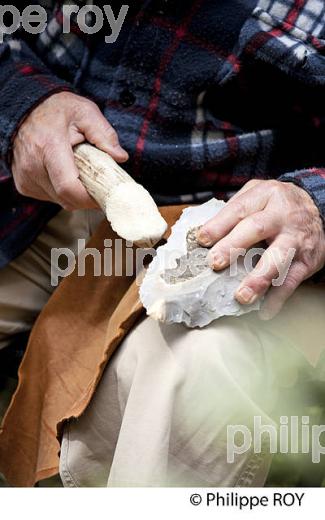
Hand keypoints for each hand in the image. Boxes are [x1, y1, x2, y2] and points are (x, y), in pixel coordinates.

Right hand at [12, 91, 127, 209]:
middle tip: (99, 184)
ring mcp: (25, 177)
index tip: (104, 196)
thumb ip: (104, 134)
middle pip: (66, 198)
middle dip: (86, 197)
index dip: (89, 199)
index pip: (69, 187)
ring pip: (59, 201)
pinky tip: (64, 173)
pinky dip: (61, 191)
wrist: (24, 109)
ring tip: (79, 172)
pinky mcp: (23, 184)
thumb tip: (120, 157)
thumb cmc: (56, 109)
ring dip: (74, 193)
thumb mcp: (85, 111)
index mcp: (49, 146)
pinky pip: (49, 197)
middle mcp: (33, 165)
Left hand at [197, 179, 324, 319]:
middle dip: (233, 246)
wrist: (319, 210)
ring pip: (277, 258)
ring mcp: (296, 239)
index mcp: (266, 195)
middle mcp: (282, 215)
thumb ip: (233, 210)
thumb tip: (202, 236)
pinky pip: (292, 281)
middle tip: (214, 263)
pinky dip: (278, 298)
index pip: (239, 209)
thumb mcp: (257, 195)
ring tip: (242, 296)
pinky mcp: (307, 260)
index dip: (219, 225)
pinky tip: (265, 310)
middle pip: (256, 228)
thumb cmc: (277, 206)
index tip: (202, 240)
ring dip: (258, 279)